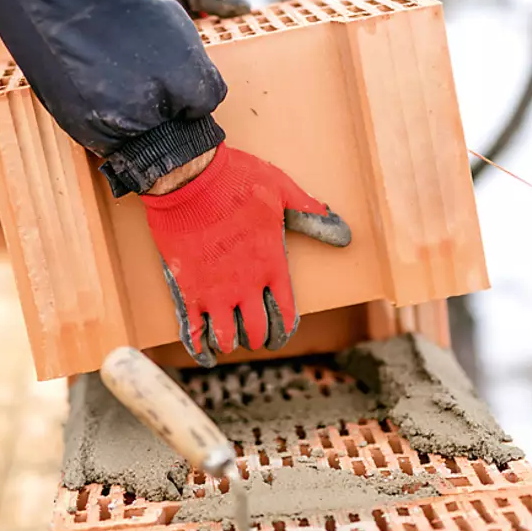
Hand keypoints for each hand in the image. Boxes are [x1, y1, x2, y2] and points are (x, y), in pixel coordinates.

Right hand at [140, 144, 350, 366]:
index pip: (286, 313)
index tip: (280, 333)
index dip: (284, 329)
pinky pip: (194, 331)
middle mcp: (246, 285)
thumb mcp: (282, 191)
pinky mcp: (186, 289)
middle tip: (255, 338)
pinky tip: (205, 352)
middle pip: (257, 330)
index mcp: (272, 264)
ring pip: (226, 337)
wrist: (190, 178)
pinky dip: (199, 346)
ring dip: (230, 341)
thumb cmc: (238, 180)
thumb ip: (311, 214)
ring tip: (229, 338)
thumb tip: (344, 232)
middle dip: (258, 338)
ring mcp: (215, 291)